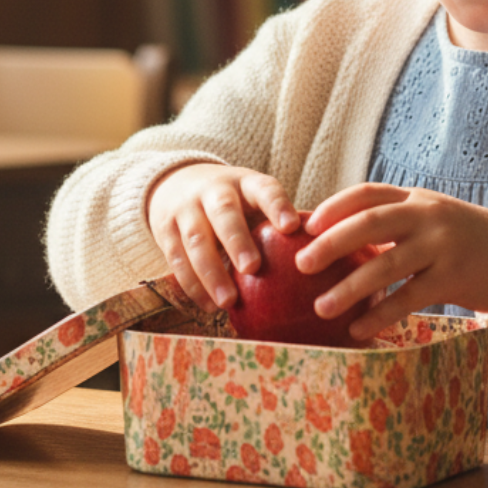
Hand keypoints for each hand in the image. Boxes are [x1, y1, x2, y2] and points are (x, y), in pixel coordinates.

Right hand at [146, 163, 298, 311]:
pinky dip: (193, 285)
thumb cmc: (234, 202)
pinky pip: (177, 259)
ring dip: (212, 272)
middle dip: (238, 241)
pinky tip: (209, 306)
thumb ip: (279, 221)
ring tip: (229, 301)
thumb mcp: (254, 198)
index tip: (292, 227)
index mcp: (246, 183)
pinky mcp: (165, 230)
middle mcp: (215, 191)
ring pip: (196, 239)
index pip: (265, 189)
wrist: (177, 182)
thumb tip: (323, 255)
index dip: (278, 206)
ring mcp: (187, 209)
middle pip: (224, 213)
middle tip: (253, 268)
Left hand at [297, 183, 487, 340]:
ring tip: (321, 308)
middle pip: (371, 223)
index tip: (306, 225)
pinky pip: (409, 298)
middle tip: (302, 264)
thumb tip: (335, 241)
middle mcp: (427, 216)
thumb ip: (393, 222)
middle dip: (332, 244)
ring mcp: (441, 246)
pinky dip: (381, 314)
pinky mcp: (453, 277)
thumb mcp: (429, 218)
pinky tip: (358, 330)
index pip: (368, 194)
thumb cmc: (461, 240)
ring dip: (350, 288)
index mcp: (415, 198)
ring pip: (387, 265)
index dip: (335, 207)